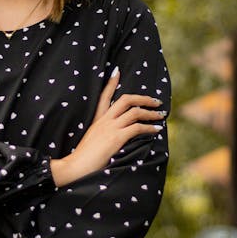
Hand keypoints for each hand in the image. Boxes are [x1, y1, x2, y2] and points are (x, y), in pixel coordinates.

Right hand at [50, 66, 165, 186]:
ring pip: (135, 112)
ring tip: (161, 115)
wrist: (75, 166)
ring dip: (151, 113)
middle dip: (143, 98)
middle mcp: (104, 120)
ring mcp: (110, 128)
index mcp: (97, 120)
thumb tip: (111, 138)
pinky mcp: (116, 137)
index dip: (111, 83)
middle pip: (125, 100)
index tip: (117, 71)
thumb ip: (101, 135)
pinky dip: (150, 127)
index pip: (104, 96)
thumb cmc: (83, 158)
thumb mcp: (91, 141)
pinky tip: (157, 130)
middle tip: (155, 101)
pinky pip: (137, 128)